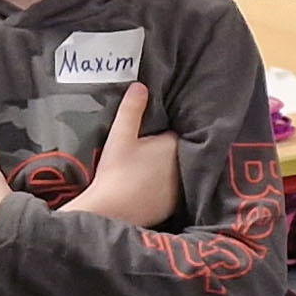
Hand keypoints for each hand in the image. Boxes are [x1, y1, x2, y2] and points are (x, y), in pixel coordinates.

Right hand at [61, 85, 181, 228]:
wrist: (111, 211)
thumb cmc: (115, 171)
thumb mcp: (120, 137)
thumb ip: (131, 110)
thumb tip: (140, 85)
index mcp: (174, 145)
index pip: (178, 132)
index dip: (168, 130)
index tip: (157, 129)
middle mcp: (184, 166)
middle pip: (180, 152)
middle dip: (171, 149)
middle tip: (152, 148)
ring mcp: (182, 188)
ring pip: (179, 171)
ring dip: (170, 168)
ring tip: (152, 166)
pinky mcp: (175, 205)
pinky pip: (175, 190)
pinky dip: (167, 187)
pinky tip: (153, 186)